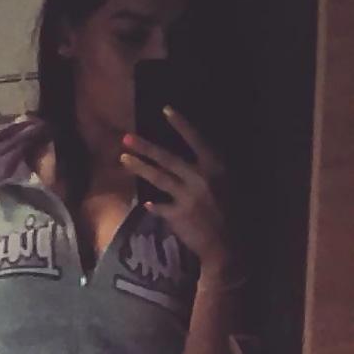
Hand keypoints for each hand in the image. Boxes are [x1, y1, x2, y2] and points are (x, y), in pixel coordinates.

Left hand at [119, 106, 229, 270]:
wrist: (227, 243)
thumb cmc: (231, 211)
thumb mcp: (227, 183)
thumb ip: (209, 170)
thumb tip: (194, 155)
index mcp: (215, 167)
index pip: (196, 139)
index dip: (180, 124)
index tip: (165, 110)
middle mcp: (199, 178)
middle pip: (167, 158)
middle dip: (145, 147)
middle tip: (126, 138)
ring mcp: (186, 197)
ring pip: (158, 178)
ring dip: (139, 168)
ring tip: (123, 159)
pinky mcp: (177, 215)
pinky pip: (159, 207)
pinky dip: (152, 205)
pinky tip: (144, 203)